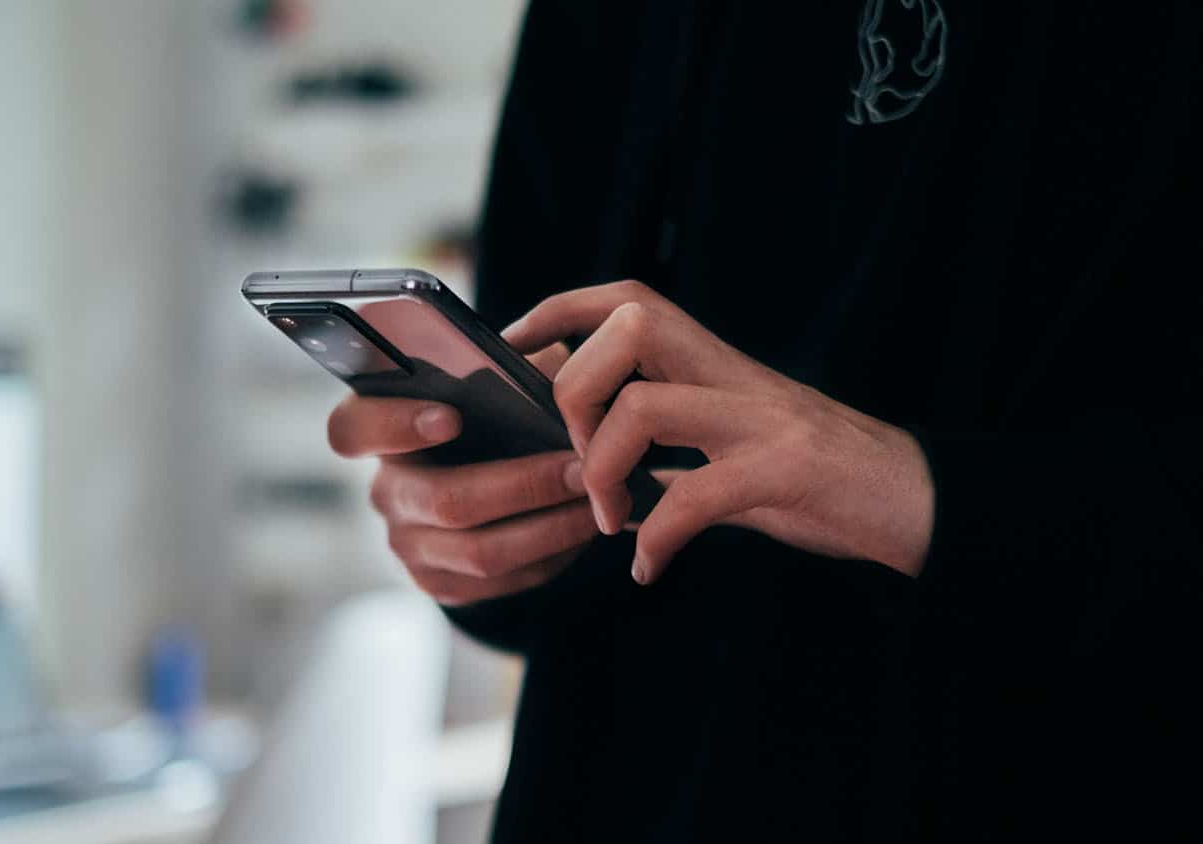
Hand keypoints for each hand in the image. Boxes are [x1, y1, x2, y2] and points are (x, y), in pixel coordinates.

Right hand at [327, 345, 599, 605]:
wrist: (492, 474)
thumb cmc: (495, 413)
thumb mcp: (498, 379)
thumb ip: (511, 370)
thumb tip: (551, 374)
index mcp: (380, 428)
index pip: (353, 428)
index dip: (395, 425)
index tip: (452, 416)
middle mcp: (385, 490)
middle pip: (443, 500)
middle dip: (523, 485)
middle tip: (581, 468)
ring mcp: (407, 543)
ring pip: (479, 551)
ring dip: (549, 527)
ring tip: (597, 501)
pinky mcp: (439, 582)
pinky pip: (499, 581)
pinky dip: (550, 556)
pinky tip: (581, 529)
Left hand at [503, 281, 933, 584]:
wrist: (919, 503)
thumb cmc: (819, 480)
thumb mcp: (734, 450)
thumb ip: (672, 448)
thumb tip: (593, 465)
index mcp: (716, 364)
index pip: (626, 299)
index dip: (558, 311)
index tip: (513, 349)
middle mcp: (735, 375)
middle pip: (627, 328)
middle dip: (575, 393)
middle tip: (577, 462)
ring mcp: (763, 419)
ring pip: (646, 406)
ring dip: (605, 470)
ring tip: (610, 520)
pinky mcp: (788, 471)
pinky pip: (697, 495)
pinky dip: (658, 537)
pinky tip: (650, 567)